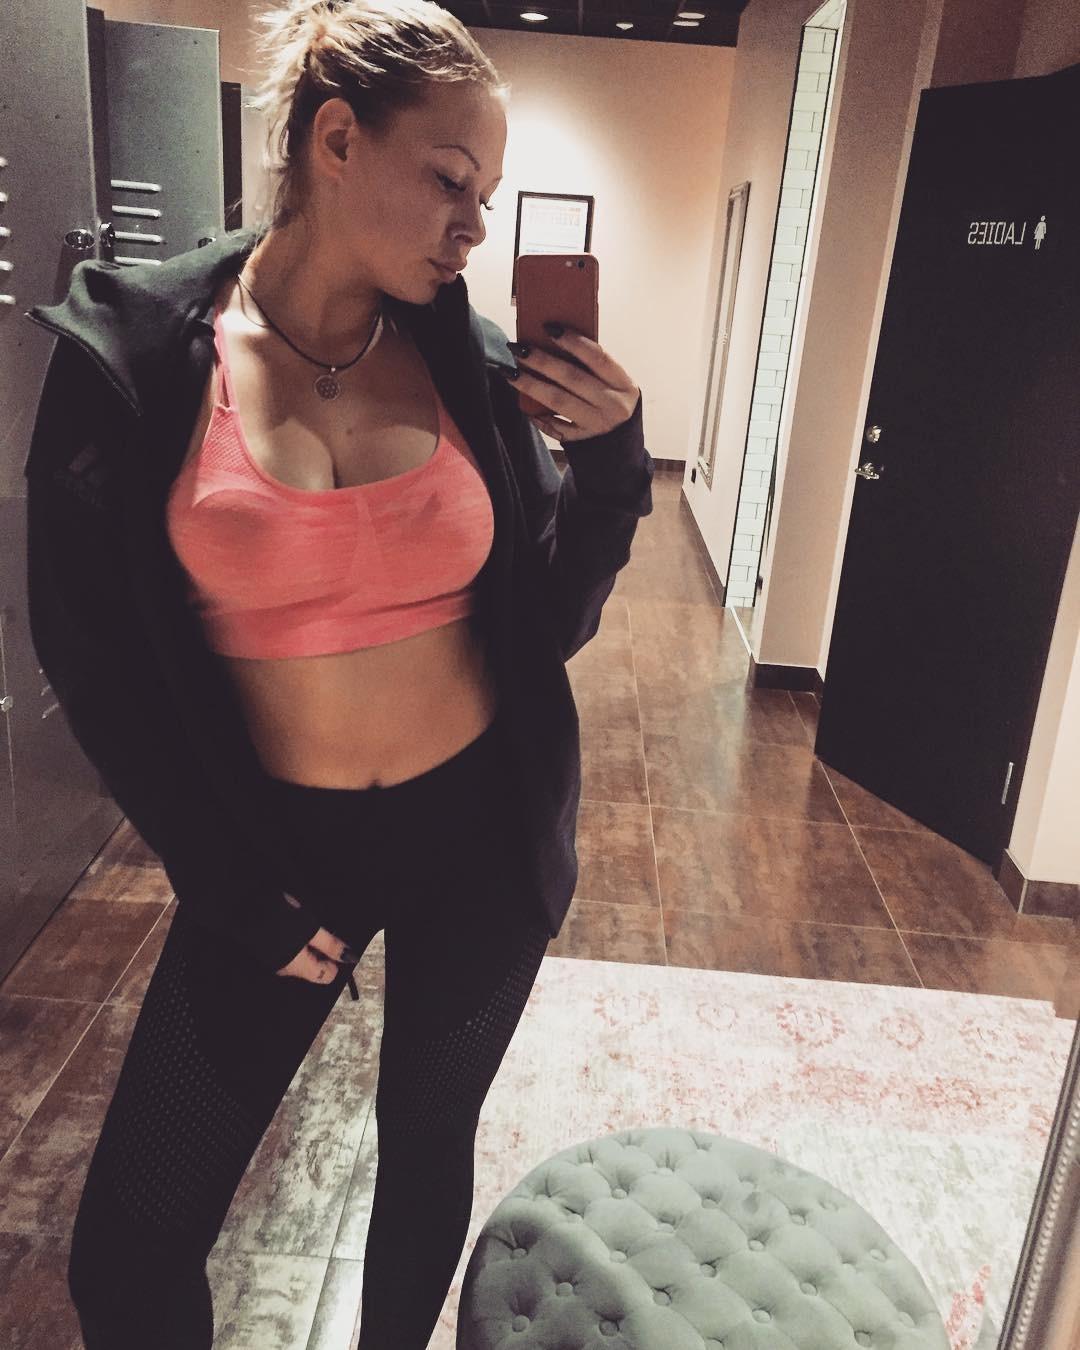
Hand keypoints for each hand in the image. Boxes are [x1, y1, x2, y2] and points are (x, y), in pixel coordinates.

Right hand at [275, 894, 354, 985]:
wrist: (242, 909)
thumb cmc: (279, 918)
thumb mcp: (310, 929)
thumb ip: (330, 945)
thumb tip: (350, 957)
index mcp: (299, 968)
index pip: (327, 977)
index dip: (334, 959)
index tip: (333, 942)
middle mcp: (287, 971)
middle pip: (314, 969)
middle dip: (321, 952)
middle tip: (318, 930)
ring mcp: (276, 963)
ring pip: (302, 961)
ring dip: (308, 946)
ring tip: (304, 925)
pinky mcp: (269, 953)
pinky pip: (290, 954)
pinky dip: (296, 944)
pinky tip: (293, 927)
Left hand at [508, 330, 639, 442]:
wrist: (620, 445)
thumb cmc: (611, 402)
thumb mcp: (613, 383)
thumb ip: (592, 366)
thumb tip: (552, 340)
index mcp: (623, 383)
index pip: (597, 356)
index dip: (573, 341)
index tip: (548, 328)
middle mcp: (613, 404)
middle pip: (571, 378)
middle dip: (542, 361)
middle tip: (518, 349)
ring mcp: (597, 424)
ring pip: (558, 401)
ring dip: (531, 385)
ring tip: (510, 373)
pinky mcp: (582, 440)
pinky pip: (555, 426)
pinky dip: (539, 416)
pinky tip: (523, 405)